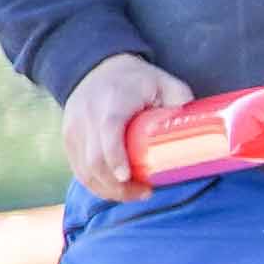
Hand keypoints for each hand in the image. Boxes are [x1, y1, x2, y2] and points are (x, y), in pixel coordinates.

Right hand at [61, 52, 190, 203]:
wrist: (97, 68)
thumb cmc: (136, 79)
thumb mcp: (163, 81)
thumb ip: (179, 98)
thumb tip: (194, 125)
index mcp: (112, 103)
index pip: (108, 132)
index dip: (115, 158)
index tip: (127, 176)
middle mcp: (87, 118)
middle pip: (94, 159)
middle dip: (117, 185)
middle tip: (145, 193)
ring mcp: (74, 130)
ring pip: (83, 169)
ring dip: (107, 189)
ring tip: (134, 195)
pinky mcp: (69, 140)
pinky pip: (78, 168)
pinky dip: (95, 184)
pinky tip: (115, 190)